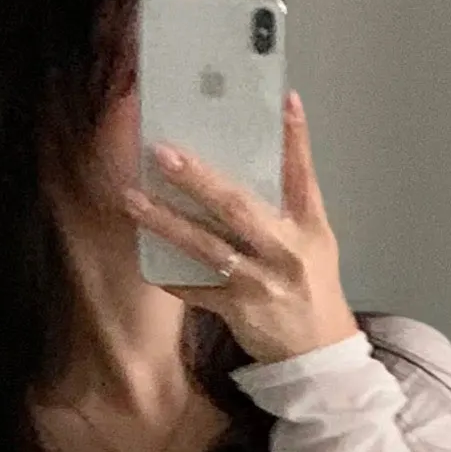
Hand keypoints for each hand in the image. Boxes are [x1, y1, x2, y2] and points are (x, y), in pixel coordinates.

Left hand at [120, 91, 359, 364]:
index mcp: (308, 226)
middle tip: (163, 153)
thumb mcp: (315, 237)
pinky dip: (171, 277)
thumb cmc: (312, 284)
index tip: (284, 101)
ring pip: (207, 248)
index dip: (296, 139)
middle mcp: (283, 251)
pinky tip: (145, 261)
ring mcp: (258, 282)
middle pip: (237, 207)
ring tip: (133, 199)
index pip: (303, 175)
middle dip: (198, 179)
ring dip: (167, 222)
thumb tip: (269, 144)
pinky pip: (196, 291)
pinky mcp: (237, 310)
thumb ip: (293, 195)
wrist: (316, 350)